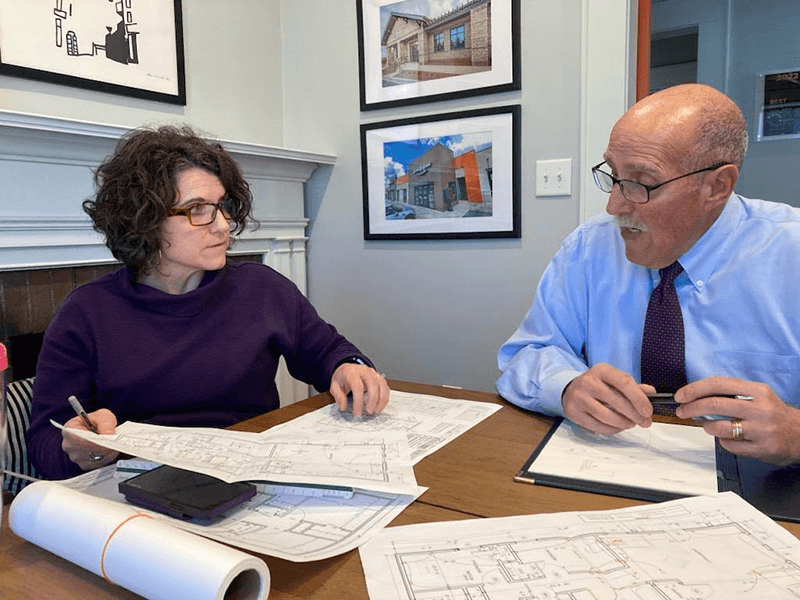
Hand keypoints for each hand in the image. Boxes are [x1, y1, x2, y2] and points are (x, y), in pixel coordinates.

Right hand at [61, 408, 118, 470]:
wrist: (96, 427)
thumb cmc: (96, 421)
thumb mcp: (102, 415)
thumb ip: (106, 424)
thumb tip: (108, 436)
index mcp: (69, 430)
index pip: (81, 439)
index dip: (95, 441)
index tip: (108, 440)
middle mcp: (69, 445)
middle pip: (88, 450)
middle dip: (104, 446)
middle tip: (117, 442)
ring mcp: (75, 456)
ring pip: (94, 458)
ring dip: (108, 452)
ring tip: (116, 444)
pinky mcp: (84, 464)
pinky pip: (97, 464)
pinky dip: (107, 458)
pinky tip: (113, 450)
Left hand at [330, 363, 389, 416]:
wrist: (348, 369)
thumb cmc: (342, 378)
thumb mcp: (335, 386)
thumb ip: (338, 396)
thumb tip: (343, 407)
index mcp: (352, 373)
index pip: (358, 386)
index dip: (358, 401)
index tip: (357, 412)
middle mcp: (365, 371)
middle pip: (373, 384)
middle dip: (372, 400)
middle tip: (369, 411)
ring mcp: (374, 373)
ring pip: (382, 386)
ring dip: (381, 400)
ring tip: (376, 411)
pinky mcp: (379, 378)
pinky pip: (385, 388)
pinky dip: (385, 398)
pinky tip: (379, 406)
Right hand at [561, 363, 653, 433]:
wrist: (570, 389)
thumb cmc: (596, 384)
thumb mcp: (613, 379)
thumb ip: (632, 386)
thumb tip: (651, 392)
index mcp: (601, 371)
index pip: (623, 382)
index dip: (638, 398)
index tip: (648, 411)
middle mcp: (588, 382)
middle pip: (616, 401)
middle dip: (635, 415)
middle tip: (645, 422)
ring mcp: (579, 398)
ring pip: (606, 416)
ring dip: (624, 423)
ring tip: (631, 424)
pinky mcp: (574, 412)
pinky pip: (597, 426)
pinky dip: (612, 429)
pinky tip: (619, 427)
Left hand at [675, 377, 799, 465]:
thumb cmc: (773, 413)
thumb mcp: (758, 395)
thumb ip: (732, 393)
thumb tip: (697, 396)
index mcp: (757, 391)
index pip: (719, 384)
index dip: (695, 389)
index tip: (681, 395)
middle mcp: (760, 409)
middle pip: (715, 404)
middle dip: (692, 408)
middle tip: (682, 411)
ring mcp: (761, 430)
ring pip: (720, 427)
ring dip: (707, 427)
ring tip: (708, 425)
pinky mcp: (762, 448)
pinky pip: (730, 446)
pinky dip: (723, 442)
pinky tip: (728, 438)